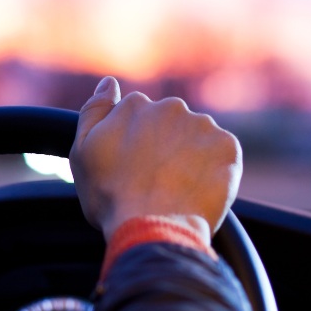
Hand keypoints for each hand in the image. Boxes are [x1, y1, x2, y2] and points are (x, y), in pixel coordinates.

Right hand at [70, 77, 241, 241]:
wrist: (152, 228)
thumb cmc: (111, 197)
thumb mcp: (82, 152)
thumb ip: (94, 111)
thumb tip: (108, 82)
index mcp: (135, 105)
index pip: (138, 116)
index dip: (136, 145)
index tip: (134, 168)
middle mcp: (171, 107)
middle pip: (170, 124)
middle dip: (165, 146)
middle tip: (156, 181)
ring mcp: (202, 126)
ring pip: (197, 138)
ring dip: (191, 156)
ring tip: (178, 189)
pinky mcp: (228, 147)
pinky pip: (222, 154)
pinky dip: (214, 170)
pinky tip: (197, 191)